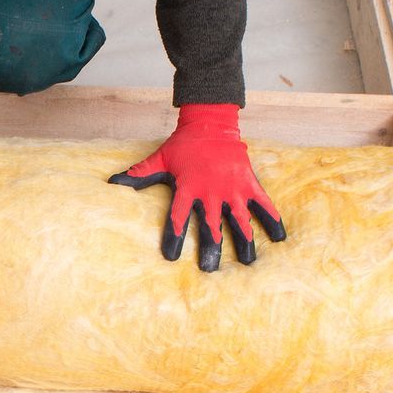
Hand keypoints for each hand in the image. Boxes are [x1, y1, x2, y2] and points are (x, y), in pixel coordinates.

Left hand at [109, 104, 286, 271]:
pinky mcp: (249, 183)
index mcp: (187, 188)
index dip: (173, 237)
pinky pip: (263, 204)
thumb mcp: (159, 159)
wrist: (211, 122)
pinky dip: (272, 220)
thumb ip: (138, 174)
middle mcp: (210, 192)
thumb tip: (113, 182)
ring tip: (248, 262)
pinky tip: (279, 238)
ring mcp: (232, 188)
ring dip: (244, 242)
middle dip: (210, 249)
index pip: (176, 218)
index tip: (170, 258)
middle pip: (210, 226)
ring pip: (238, 221)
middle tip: (209, 269)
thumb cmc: (183, 144)